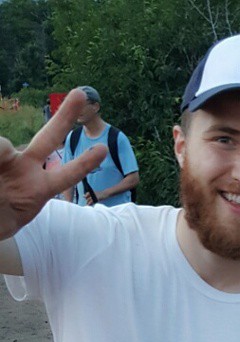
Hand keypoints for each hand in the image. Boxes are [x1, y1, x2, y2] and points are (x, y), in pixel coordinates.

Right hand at [0, 88, 106, 238]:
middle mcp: (26, 168)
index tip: (101, 149)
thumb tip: (7, 153)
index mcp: (40, 188)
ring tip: (3, 185)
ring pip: (4, 146)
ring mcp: (8, 160)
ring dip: (1, 153)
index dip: (83, 163)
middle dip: (65, 116)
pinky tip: (1, 177)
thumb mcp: (9, 220)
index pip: (66, 174)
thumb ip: (20, 195)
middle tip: (81, 94)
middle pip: (49, 137)